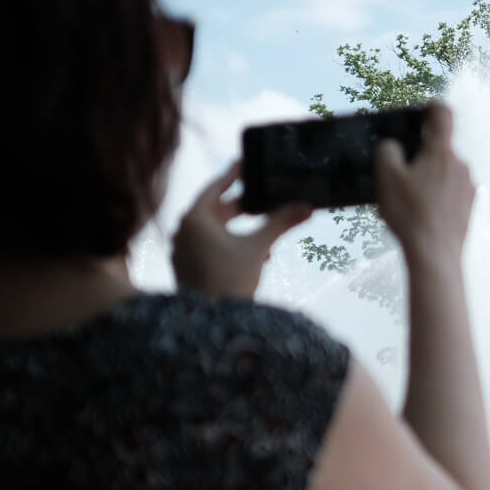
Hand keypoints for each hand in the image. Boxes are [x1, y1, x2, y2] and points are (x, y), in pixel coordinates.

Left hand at [172, 162, 311, 298]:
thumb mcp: (257, 247)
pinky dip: (230, 247)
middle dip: (242, 209)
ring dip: (240, 231)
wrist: (211, 325)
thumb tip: (307, 207)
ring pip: (214, 232)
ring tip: (265, 234)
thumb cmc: (229, 279)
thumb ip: (280, 223)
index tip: (245, 164)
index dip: (232, 175)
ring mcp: (182, 252)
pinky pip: (209, 249)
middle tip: (262, 199)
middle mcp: (182, 232)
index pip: (214, 187)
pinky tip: (254, 257)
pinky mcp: (186, 270)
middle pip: (215, 211)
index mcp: (194, 219)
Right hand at [377, 101, 473, 262]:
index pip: (443, 114)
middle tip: (398, 174)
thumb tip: (393, 146)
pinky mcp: (469, 207)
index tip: (423, 109)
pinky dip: (434, 197)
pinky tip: (419, 215)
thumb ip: (387, 151)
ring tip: (405, 201)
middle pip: (439, 148)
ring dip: (426, 179)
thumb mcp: (386, 178)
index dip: (432, 106)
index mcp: (442, 153)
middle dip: (420, 155)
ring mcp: (468, 188)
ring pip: (443, 173)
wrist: (436, 255)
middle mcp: (461, 166)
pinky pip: (449, 193)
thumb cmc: (410, 215)